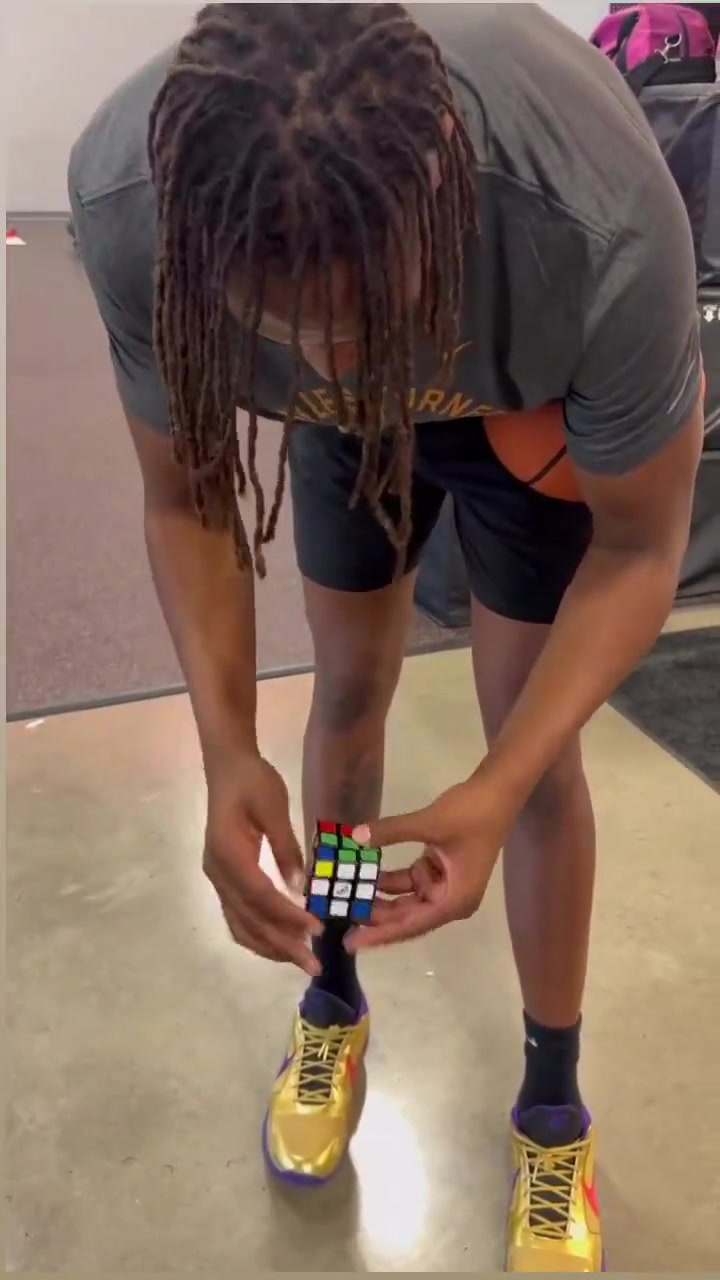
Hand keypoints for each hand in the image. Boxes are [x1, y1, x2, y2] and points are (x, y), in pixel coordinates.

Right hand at [204, 752, 321, 974]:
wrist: (227, 765)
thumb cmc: (253, 780)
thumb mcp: (274, 807)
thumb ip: (286, 847)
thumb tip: (300, 887)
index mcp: (228, 854)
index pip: (260, 896)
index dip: (287, 917)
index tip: (317, 929)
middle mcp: (218, 872)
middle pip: (248, 919)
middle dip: (282, 944)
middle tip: (314, 963)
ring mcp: (217, 877)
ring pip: (239, 924)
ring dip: (269, 945)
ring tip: (300, 958)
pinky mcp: (223, 877)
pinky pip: (237, 915)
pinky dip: (258, 933)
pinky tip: (280, 940)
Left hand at [346, 776, 510, 951]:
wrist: (498, 790)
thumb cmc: (471, 813)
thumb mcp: (429, 823)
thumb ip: (391, 831)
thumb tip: (355, 836)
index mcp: (455, 901)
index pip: (411, 924)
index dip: (380, 933)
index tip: (352, 943)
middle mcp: (451, 900)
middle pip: (408, 917)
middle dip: (377, 921)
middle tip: (342, 929)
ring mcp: (445, 885)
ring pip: (406, 901)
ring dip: (380, 901)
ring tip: (348, 902)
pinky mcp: (439, 869)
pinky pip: (409, 882)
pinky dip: (389, 882)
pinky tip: (365, 878)